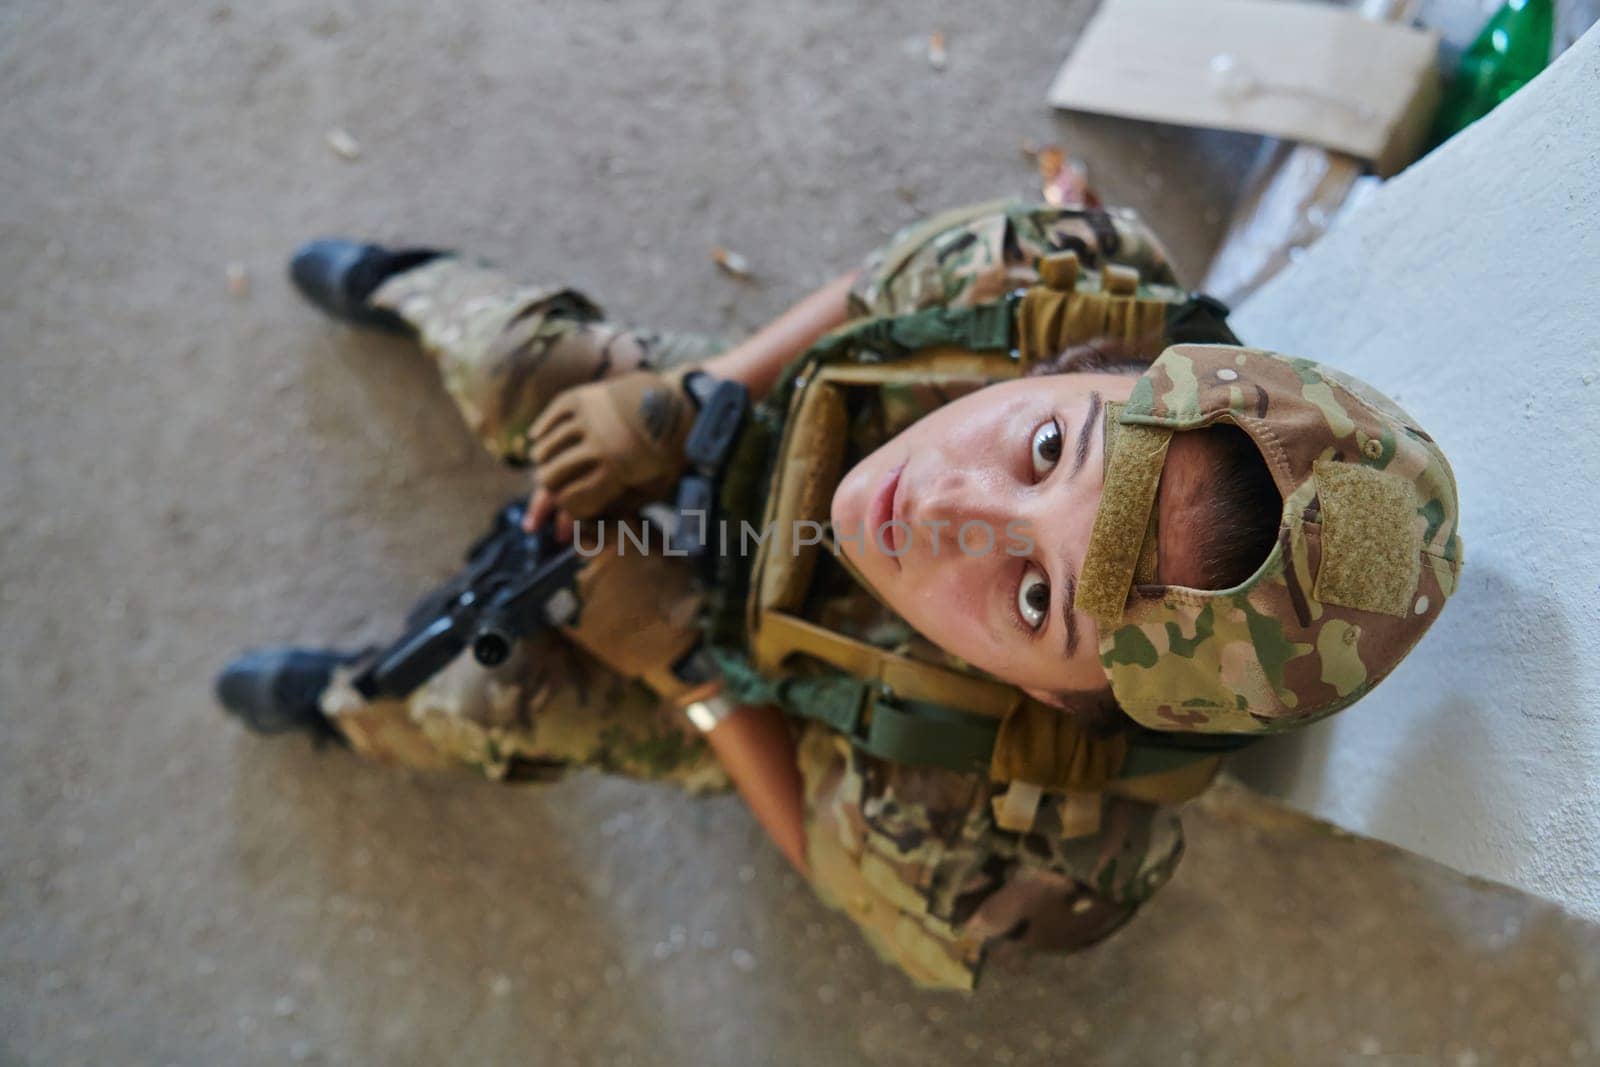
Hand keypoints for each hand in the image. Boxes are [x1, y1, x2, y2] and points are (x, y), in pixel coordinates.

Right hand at [525, 368, 695, 520]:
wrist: (677, 403)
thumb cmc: (665, 455)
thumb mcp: (650, 490)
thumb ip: (615, 508)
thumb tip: (576, 524)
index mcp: (618, 468)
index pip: (571, 500)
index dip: (566, 511)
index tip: (568, 511)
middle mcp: (598, 441)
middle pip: (551, 477)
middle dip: (548, 491)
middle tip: (548, 493)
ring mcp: (587, 416)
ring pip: (544, 449)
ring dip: (543, 463)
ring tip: (545, 469)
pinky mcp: (580, 397)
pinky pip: (548, 419)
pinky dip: (541, 433)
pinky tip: (539, 441)